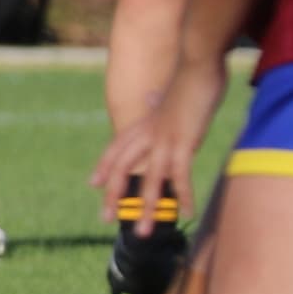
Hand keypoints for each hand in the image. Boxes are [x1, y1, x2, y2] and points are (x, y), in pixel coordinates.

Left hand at [92, 50, 225, 224]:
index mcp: (143, 123)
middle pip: (122, 168)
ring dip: (147, 208)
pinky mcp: (183, 142)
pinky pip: (180, 175)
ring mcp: (162, 138)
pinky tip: (187, 212)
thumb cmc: (189, 76)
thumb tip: (154, 96)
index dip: (104, 167)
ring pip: (148, 180)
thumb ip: (160, 102)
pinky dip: (183, 195)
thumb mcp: (170, 94)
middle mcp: (146, 133)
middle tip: (106, 219)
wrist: (198, 61)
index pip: (115, 149)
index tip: (94, 184)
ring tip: (144, 232)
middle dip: (114, 195)